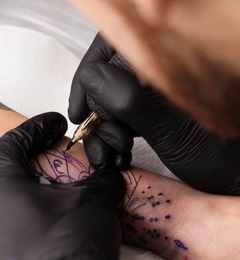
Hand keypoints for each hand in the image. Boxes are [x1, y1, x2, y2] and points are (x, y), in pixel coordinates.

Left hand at [0, 112, 124, 259]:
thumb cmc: (71, 245)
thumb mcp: (92, 201)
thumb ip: (100, 179)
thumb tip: (109, 173)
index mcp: (2, 191)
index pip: (9, 145)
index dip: (34, 128)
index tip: (55, 123)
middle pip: (10, 173)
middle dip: (38, 158)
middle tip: (62, 152)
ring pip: (16, 202)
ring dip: (41, 188)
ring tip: (69, 186)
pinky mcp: (10, 258)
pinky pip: (22, 225)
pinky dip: (41, 213)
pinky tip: (65, 216)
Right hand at [69, 33, 239, 194]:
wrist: (238, 179)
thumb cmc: (222, 156)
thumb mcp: (173, 130)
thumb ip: (129, 98)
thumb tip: (90, 78)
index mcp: (166, 59)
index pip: (107, 47)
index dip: (87, 81)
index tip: (80, 113)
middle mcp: (157, 68)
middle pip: (103, 78)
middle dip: (97, 116)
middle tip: (111, 146)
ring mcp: (153, 88)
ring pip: (107, 99)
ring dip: (102, 131)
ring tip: (115, 156)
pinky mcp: (150, 106)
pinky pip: (118, 114)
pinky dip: (111, 136)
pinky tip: (118, 154)